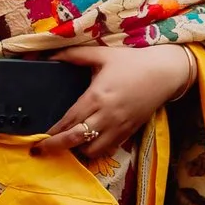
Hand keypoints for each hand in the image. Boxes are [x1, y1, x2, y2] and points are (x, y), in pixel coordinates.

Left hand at [37, 45, 197, 158]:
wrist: (165, 73)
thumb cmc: (132, 62)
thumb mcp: (102, 54)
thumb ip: (74, 55)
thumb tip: (50, 55)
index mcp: (97, 96)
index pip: (69, 120)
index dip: (52, 131)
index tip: (39, 137)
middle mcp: (107, 115)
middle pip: (76, 139)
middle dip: (56, 146)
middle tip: (40, 150)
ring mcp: (119, 126)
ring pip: (93, 150)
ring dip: (77, 150)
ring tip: (67, 144)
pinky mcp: (129, 132)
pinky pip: (108, 149)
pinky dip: (95, 150)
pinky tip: (87, 144)